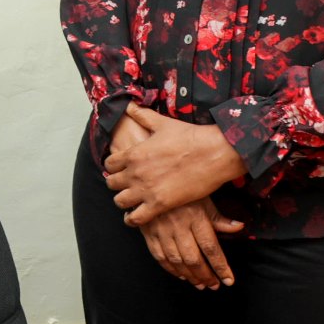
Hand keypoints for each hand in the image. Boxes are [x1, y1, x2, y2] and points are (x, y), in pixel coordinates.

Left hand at [104, 104, 247, 224]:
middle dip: (116, 184)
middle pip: (111, 183)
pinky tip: (136, 217)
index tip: (120, 169)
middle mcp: (135, 172)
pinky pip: (136, 218)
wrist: (215, 153)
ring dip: (123, 201)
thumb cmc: (191, 137)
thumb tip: (129, 105)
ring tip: (130, 201)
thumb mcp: (162, 123)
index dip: (113, 167)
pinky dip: (133, 219)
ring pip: (119, 201)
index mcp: (134, 153)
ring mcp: (146, 189)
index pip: (109, 164)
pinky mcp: (160, 204)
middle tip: (125, 185)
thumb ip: (142, 115)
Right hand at [137, 198, 246, 289]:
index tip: (228, 279)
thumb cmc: (181, 189)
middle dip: (205, 276)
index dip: (220, 267)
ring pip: (176, 260)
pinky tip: (180, 274)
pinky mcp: (148, 232)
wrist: (150, 181)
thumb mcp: (204, 199)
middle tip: (214, 285)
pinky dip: (170, 269)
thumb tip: (239, 227)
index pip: (211, 248)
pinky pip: (159, 256)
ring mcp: (161, 230)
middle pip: (193, 258)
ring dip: (190, 276)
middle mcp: (178, 226)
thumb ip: (219, 218)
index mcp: (195, 217)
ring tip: (200, 284)